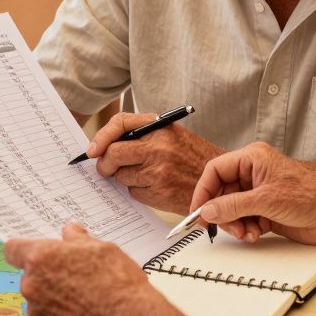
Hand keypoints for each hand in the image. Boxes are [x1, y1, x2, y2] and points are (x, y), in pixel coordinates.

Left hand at [4, 223, 177, 315]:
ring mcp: (37, 312)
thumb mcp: (102, 248)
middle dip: (48, 273)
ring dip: (53, 296)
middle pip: (30, 275)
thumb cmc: (118, 283)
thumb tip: (70, 232)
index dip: (23, 249)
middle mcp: (32, 286)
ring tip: (84, 298)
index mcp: (41, 258)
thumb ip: (78, 239)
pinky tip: (83, 314)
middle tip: (75, 275)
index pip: (13, 249)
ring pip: (39, 298)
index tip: (34, 252)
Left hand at [87, 112, 224, 211]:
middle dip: (105, 163)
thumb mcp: (172, 136)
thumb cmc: (194, 158)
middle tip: (107, 167)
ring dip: (126, 179)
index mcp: (160, 127)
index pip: (120, 123)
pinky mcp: (159, 192)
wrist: (222, 182)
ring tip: (145, 176)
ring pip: (121, 176)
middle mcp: (158, 147)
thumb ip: (143, 136)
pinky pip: (133, 192)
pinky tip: (155, 187)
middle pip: (113, 154)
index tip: (92, 150)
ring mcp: (158, 171)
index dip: (101, 136)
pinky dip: (139, 191)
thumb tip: (106, 145)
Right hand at [190, 142, 315, 244]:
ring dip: (236, 223)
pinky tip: (257, 233)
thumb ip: (232, 206)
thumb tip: (207, 211)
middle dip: (223, 212)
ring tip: (247, 233)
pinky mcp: (266, 208)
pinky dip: (246, 228)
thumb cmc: (311, 196)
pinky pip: (244, 218)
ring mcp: (260, 191)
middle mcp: (254, 172)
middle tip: (226, 228)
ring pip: (232, 208)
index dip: (204, 191)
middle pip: (222, 192)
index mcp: (252, 158)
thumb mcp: (265, 200)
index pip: (216, 170)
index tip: (198, 211)